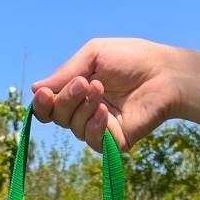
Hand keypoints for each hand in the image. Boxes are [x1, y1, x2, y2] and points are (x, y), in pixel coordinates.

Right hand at [31, 38, 199, 152]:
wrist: (164, 74)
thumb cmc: (131, 60)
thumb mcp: (93, 56)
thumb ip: (65, 73)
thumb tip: (35, 89)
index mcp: (78, 92)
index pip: (50, 106)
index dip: (43, 104)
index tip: (44, 94)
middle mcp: (85, 112)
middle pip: (58, 117)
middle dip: (66, 100)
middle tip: (84, 83)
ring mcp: (100, 129)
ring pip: (73, 128)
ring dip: (83, 108)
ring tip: (101, 89)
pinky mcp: (114, 143)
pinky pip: (92, 141)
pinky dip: (95, 126)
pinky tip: (105, 112)